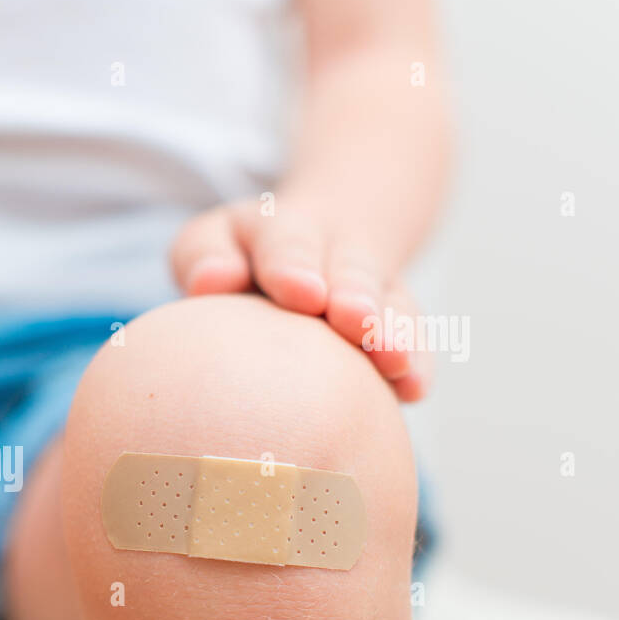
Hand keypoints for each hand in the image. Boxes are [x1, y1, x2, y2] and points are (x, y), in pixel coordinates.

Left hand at [170, 196, 431, 401]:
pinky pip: (413, 336)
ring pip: (391, 302)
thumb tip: (212, 282)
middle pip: (352, 268)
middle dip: (355, 294)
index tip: (303, 295)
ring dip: (395, 332)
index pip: (288, 243)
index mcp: (283, 229)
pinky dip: (416, 361)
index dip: (294, 266)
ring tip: (396, 364)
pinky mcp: (396, 318)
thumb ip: (203, 256)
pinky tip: (414, 391)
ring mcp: (374, 284)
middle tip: (356, 322)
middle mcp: (338, 249)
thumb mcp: (211, 241)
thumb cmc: (238, 257)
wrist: (311, 245)